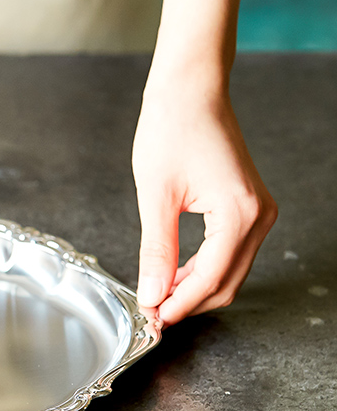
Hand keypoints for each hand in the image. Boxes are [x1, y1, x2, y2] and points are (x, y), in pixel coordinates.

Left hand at [132, 79, 275, 324]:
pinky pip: (230, 252)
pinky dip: (204, 269)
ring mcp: (258, 212)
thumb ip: (156, 250)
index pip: (210, 280)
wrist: (190, 92)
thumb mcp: (155, 196)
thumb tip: (152, 292)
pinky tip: (174, 273)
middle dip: (189, 302)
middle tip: (152, 313)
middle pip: (227, 283)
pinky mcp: (249, 207)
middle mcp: (258, 216)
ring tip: (157, 295)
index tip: (152, 318)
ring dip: (196, 288)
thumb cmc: (172, 130)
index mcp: (239, 214)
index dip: (179, 305)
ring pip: (230, 271)